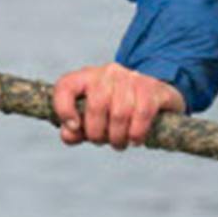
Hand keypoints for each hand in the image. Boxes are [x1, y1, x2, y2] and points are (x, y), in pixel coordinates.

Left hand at [51, 63, 184, 149]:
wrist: (154, 95)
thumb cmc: (114, 109)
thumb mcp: (90, 117)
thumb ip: (74, 130)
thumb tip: (69, 135)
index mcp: (85, 77)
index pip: (65, 87)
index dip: (63, 109)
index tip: (73, 127)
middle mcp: (107, 73)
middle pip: (96, 107)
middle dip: (97, 133)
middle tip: (103, 142)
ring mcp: (131, 78)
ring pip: (119, 113)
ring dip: (117, 137)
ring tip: (119, 143)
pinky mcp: (153, 87)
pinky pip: (142, 113)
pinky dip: (136, 132)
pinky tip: (135, 140)